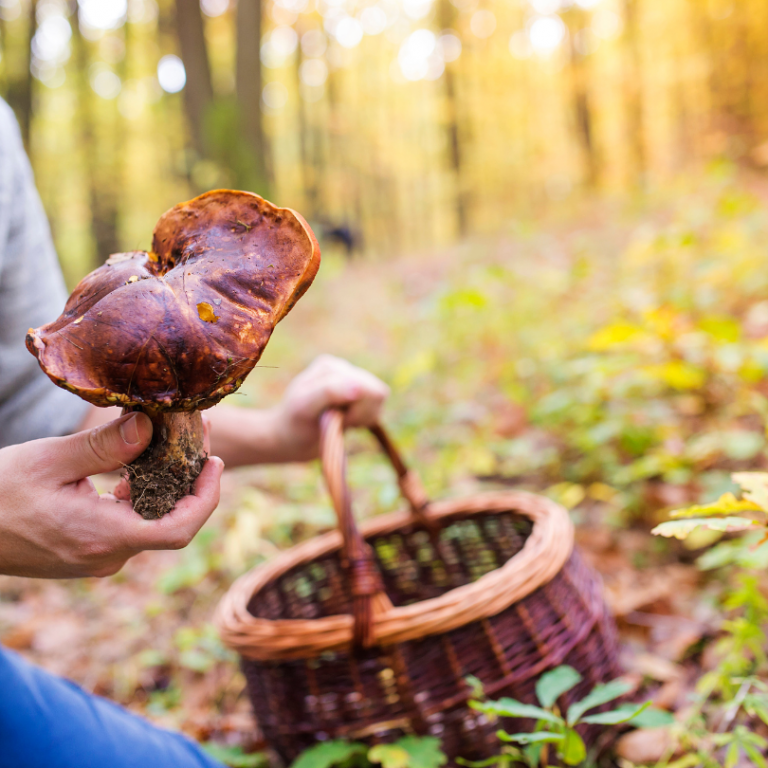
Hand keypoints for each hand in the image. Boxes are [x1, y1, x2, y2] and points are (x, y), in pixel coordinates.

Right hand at [0, 413, 223, 578]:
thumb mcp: (51, 461)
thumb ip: (105, 446)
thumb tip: (150, 425)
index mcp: (104, 536)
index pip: (179, 529)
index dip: (207, 497)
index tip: (215, 462)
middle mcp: (107, 555)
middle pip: (171, 522)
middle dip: (190, 481)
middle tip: (197, 439)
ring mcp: (98, 557)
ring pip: (150, 522)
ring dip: (167, 486)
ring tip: (173, 444)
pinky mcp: (88, 552)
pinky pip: (130, 525)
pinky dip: (142, 497)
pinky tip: (136, 469)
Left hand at [272, 354, 389, 460]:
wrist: (290, 439)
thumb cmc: (294, 423)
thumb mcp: (305, 407)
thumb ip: (329, 392)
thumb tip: (358, 386)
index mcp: (330, 367)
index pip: (364, 387)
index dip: (355, 411)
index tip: (331, 420)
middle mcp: (344, 369)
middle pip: (377, 392)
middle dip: (360, 413)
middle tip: (337, 422)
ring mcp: (352, 381)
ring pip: (380, 399)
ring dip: (363, 418)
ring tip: (340, 422)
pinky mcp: (359, 395)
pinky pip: (377, 408)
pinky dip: (364, 420)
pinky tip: (346, 422)